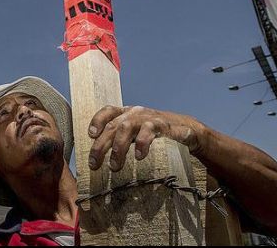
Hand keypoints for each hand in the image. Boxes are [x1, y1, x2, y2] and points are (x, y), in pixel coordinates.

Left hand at [87, 105, 203, 171]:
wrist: (186, 131)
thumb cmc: (156, 135)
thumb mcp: (137, 134)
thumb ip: (120, 139)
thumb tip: (99, 160)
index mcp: (127, 113)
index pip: (108, 110)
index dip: (97, 120)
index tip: (90, 135)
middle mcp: (135, 113)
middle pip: (113, 125)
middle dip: (101, 145)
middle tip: (95, 165)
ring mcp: (148, 118)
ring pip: (126, 127)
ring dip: (118, 147)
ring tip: (114, 166)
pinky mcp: (162, 125)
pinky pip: (149, 131)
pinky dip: (142, 143)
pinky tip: (139, 156)